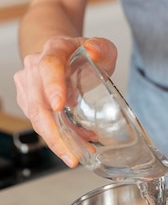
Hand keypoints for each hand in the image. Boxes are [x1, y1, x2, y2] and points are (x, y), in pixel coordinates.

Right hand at [14, 36, 117, 166]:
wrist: (62, 56)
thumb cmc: (82, 54)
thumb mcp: (101, 48)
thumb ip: (102, 48)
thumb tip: (93, 51)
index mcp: (53, 51)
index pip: (49, 67)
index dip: (52, 86)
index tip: (59, 106)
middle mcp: (35, 68)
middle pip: (38, 103)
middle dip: (53, 133)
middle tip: (72, 154)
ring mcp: (28, 86)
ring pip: (36, 119)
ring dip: (56, 141)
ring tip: (77, 156)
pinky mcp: (28, 103)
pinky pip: (39, 124)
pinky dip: (57, 139)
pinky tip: (75, 147)